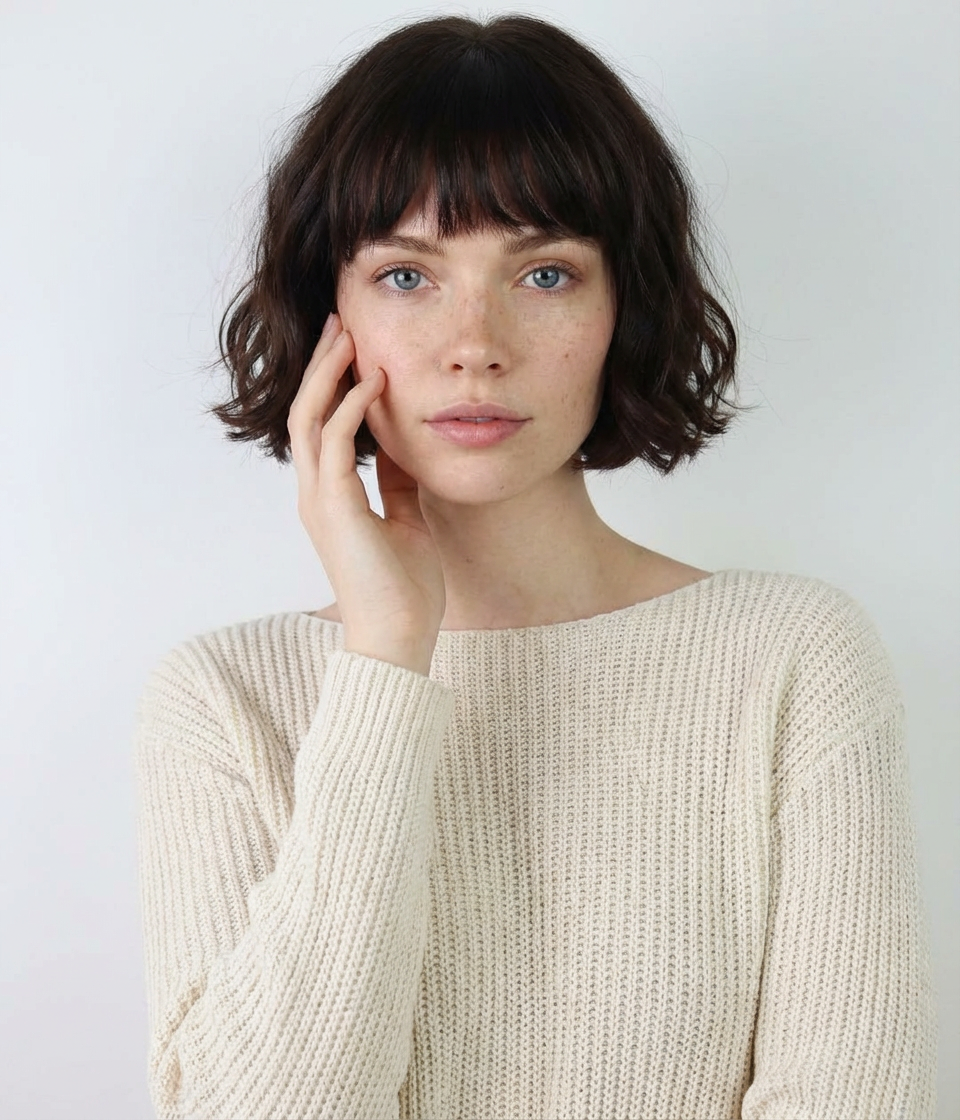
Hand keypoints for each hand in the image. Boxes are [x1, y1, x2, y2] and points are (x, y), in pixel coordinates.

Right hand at [287, 313, 445, 659]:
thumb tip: (405, 447)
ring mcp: (320, 500)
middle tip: (340, 323)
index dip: (333, 384)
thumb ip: (397, 483)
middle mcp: (316, 493)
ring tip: (348, 335)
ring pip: (310, 420)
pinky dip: (352, 409)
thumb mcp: (406, 520)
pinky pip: (336, 445)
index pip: (322, 426)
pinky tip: (373, 382)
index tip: (353, 348)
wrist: (399, 637)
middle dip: (322, 365)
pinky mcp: (335, 508)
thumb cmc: (405, 588)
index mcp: (330, 496)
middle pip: (306, 412)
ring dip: (328, 374)